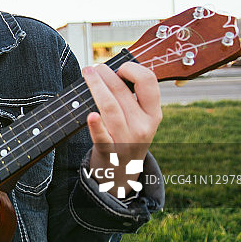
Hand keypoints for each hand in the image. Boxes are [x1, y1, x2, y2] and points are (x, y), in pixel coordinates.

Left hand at [82, 62, 161, 195]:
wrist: (121, 174)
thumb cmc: (127, 136)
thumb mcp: (141, 119)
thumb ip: (133, 96)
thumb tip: (113, 68)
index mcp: (153, 113)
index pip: (148, 82)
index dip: (132, 69)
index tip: (119, 67)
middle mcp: (143, 126)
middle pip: (122, 92)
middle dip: (106, 74)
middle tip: (94, 68)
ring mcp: (127, 140)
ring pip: (110, 107)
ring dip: (96, 86)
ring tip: (87, 74)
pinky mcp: (109, 152)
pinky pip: (103, 137)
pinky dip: (96, 126)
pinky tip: (91, 115)